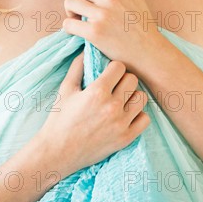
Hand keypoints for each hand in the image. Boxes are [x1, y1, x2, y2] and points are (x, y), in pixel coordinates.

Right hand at [39, 52, 150, 175]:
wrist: (57, 152)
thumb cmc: (60, 118)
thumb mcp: (66, 88)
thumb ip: (78, 66)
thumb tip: (87, 49)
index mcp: (97, 92)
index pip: (120, 67)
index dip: (113, 68)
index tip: (108, 73)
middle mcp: (112, 106)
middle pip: (133, 80)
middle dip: (123, 80)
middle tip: (115, 86)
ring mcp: (121, 124)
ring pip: (141, 98)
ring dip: (132, 96)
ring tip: (121, 100)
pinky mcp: (126, 138)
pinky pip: (145, 119)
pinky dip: (138, 116)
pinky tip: (126, 115)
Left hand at [62, 0, 163, 71]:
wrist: (149, 52)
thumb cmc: (144, 27)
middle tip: (79, 9)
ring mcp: (102, 15)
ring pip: (69, 2)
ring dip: (69, 12)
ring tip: (78, 19)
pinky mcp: (95, 33)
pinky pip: (68, 24)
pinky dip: (69, 27)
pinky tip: (78, 31)